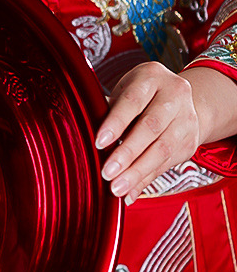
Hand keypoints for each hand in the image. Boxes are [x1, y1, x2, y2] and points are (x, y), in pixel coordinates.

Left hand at [95, 61, 200, 204]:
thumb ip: (105, 114)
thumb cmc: (138, 99)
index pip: (133, 101)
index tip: (99, 142)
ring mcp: (186, 118)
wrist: (179, 102)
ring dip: (137, 172)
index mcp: (151, 78)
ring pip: (162, 149)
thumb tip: (82, 140)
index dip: (116, 123)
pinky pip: (165, 165)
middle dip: (127, 152)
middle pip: (151, 127)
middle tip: (107, 172)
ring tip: (116, 188)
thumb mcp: (121, 96)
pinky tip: (129, 193)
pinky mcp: (190, 142)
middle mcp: (174, 94)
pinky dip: (145, 181)